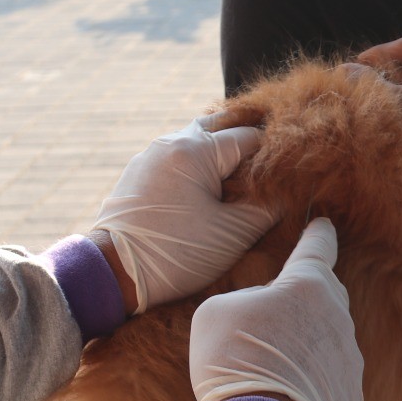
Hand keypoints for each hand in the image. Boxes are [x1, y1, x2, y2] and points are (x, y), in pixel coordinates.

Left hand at [92, 116, 277, 312]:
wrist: (114, 273)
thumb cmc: (177, 253)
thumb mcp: (234, 234)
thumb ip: (267, 207)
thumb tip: (287, 192)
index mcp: (196, 150)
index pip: (250, 137)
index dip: (273, 155)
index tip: (287, 175)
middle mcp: (170, 142)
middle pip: (221, 127)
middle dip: (246, 145)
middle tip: (266, 170)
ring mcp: (150, 155)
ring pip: (197, 140)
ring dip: (220, 155)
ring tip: (239, 182)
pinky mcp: (138, 173)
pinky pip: (177, 158)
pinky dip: (197, 166)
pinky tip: (207, 192)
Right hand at [189, 218, 363, 400]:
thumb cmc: (232, 361)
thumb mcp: (217, 311)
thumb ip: (247, 299)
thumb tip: (266, 312)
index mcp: (308, 285)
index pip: (317, 249)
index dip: (318, 235)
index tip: (324, 226)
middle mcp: (337, 317)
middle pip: (322, 297)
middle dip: (302, 301)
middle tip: (270, 320)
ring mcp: (349, 358)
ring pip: (326, 340)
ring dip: (303, 348)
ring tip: (268, 371)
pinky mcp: (351, 394)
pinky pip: (330, 378)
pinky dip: (310, 382)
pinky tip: (284, 397)